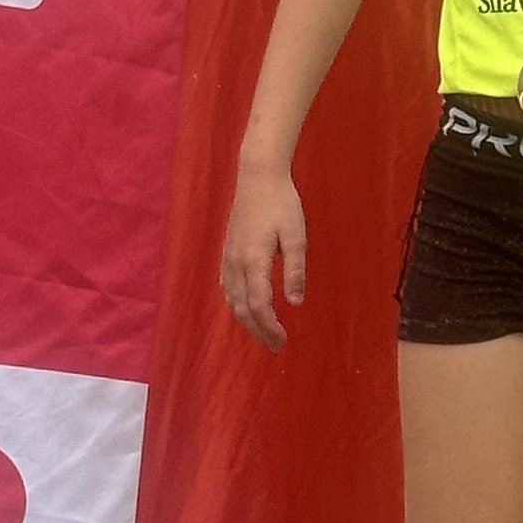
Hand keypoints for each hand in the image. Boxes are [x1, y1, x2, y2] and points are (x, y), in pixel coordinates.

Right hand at [220, 163, 305, 349]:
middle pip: (242, 309)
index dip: (269, 327)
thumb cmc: (282, 204)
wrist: (258, 178)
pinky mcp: (227, 253)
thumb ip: (296, 270)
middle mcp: (236, 263)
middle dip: (259, 331)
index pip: (259, 305)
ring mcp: (228, 258)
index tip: (283, 340)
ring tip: (265, 333)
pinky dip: (236, 305)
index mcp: (254, 260)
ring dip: (247, 321)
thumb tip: (296, 303)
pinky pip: (227, 288)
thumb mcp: (296, 237)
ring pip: (232, 300)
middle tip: (277, 345)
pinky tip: (246, 310)